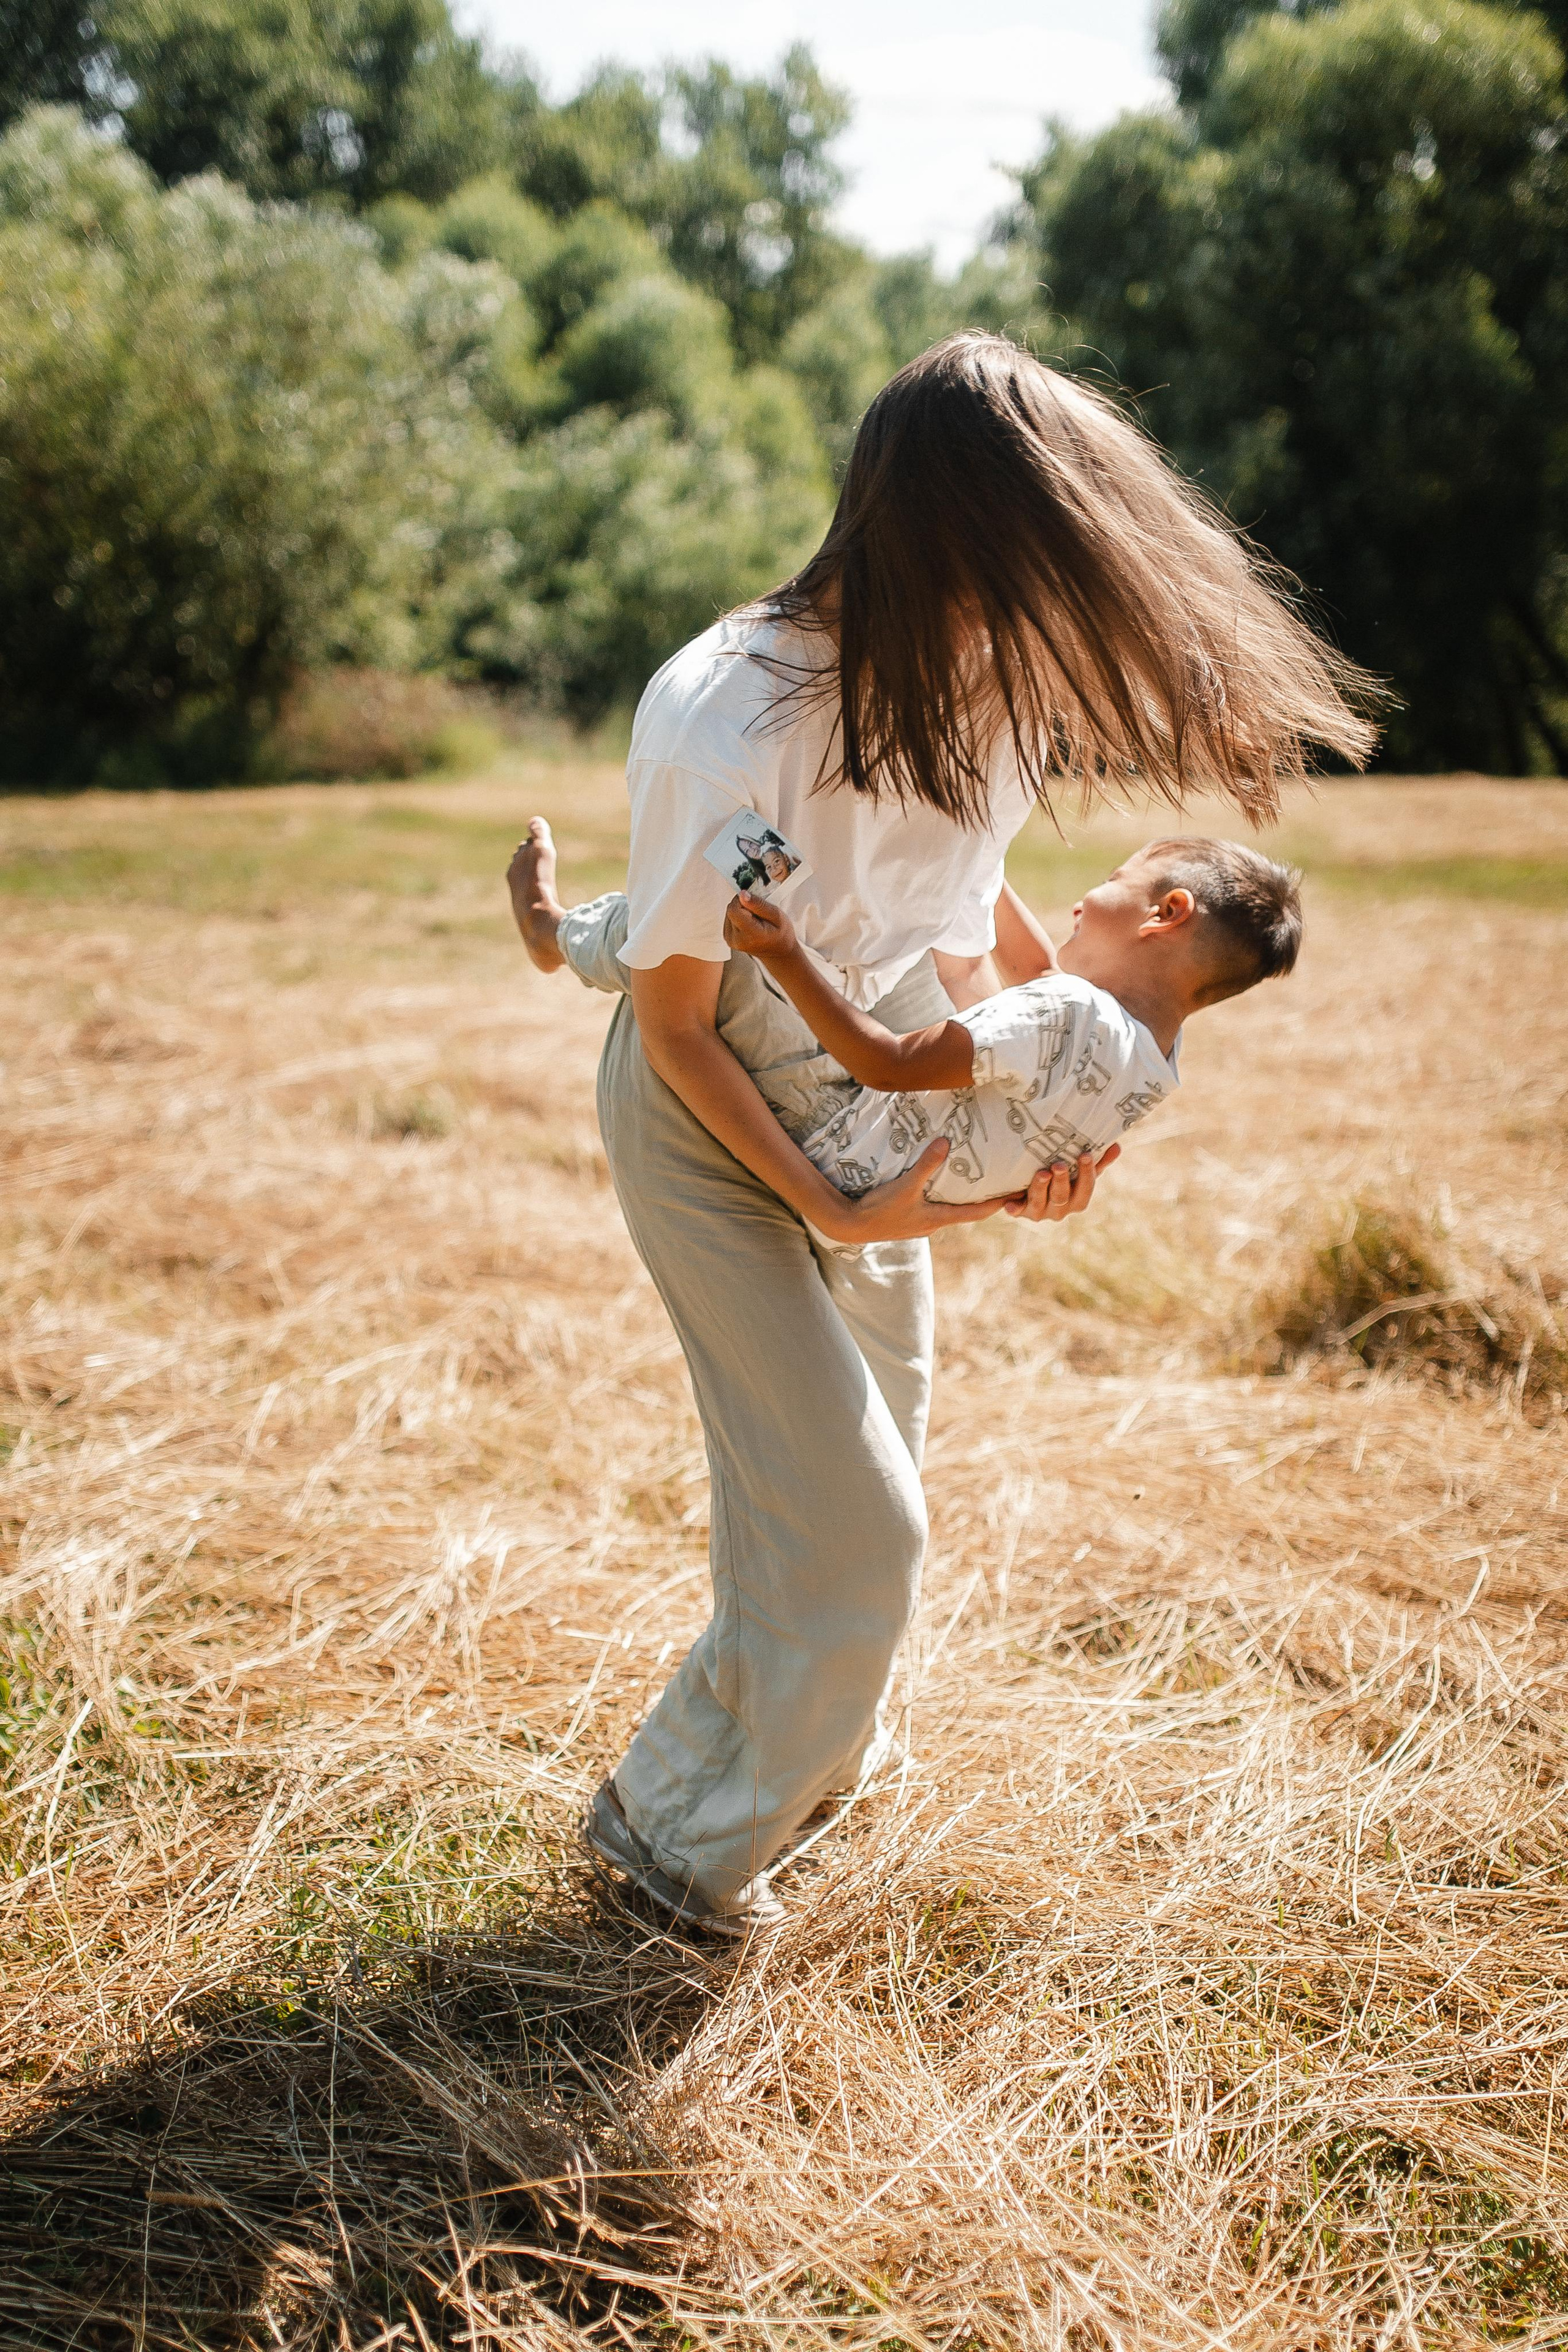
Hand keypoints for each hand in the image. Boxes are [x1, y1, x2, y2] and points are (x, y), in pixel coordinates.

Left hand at [724, 890, 795, 960]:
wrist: (778, 952)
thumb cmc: (781, 936)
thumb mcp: (777, 916)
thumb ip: (759, 904)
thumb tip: (743, 895)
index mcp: (750, 935)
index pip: (734, 909)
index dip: (743, 901)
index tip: (754, 903)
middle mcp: (737, 939)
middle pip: (731, 910)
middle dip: (744, 906)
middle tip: (758, 914)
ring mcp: (731, 940)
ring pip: (729, 913)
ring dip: (742, 912)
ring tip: (755, 920)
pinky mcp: (728, 938)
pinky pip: (729, 919)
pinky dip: (739, 918)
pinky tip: (750, 923)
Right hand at [822, 1139, 1011, 1243]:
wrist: (850, 1226)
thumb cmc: (879, 1209)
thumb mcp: (905, 1185)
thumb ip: (925, 1164)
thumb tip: (945, 1142)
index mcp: (938, 1218)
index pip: (976, 1213)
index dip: (996, 1205)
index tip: (1014, 1195)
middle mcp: (932, 1223)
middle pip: (965, 1212)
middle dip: (980, 1199)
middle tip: (996, 1183)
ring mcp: (919, 1224)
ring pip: (946, 1209)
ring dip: (958, 1198)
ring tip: (969, 1181)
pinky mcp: (907, 1219)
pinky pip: (930, 1207)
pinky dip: (939, 1198)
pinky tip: (934, 1186)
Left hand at [1003, 1143, 1119, 1221]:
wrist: (1030, 1192)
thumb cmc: (1063, 1179)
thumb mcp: (1079, 1171)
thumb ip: (1098, 1161)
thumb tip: (1116, 1146)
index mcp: (1077, 1200)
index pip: (1085, 1190)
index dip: (1087, 1174)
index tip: (1085, 1154)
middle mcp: (1060, 1210)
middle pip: (1062, 1198)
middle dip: (1061, 1181)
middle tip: (1058, 1164)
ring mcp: (1039, 1212)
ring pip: (1040, 1202)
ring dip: (1040, 1188)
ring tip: (1041, 1173)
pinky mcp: (1020, 1211)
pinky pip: (1017, 1211)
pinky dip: (1014, 1208)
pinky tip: (1010, 1205)